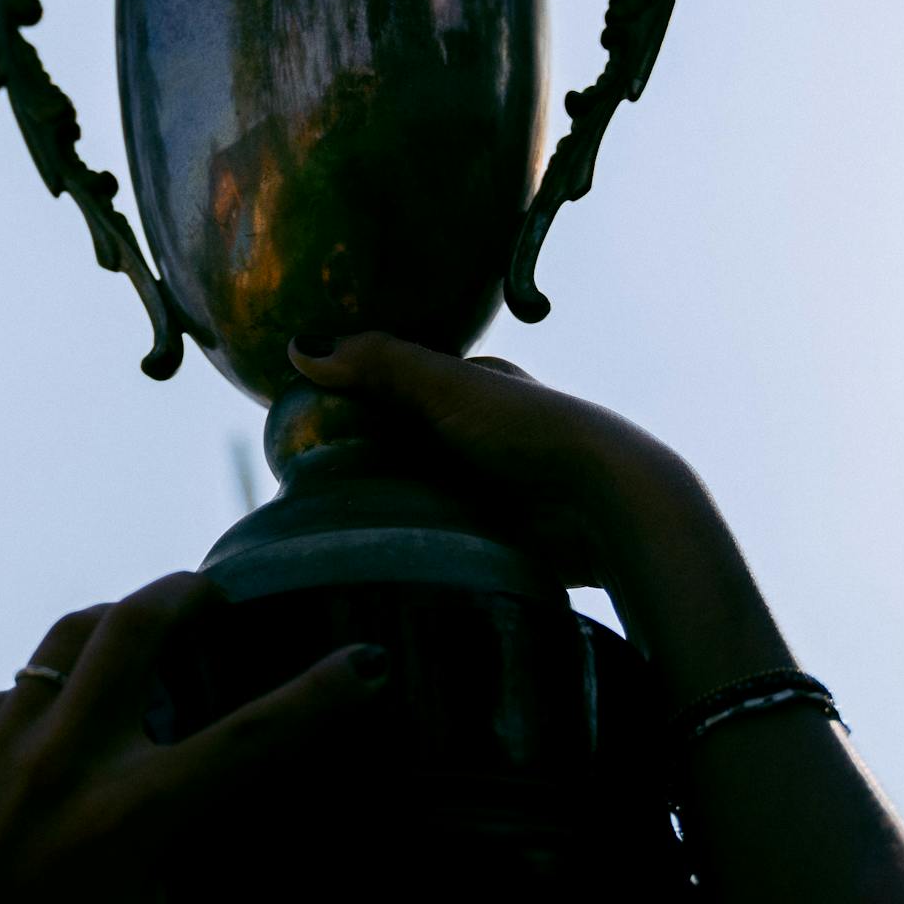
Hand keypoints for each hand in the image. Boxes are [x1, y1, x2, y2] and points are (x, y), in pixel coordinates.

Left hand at [0, 572, 385, 903]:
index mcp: (129, 818)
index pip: (250, 735)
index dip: (321, 693)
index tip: (368, 659)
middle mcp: (63, 762)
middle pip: (139, 625)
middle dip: (189, 593)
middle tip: (216, 594)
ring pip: (73, 633)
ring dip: (120, 619)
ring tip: (148, 626)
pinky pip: (16, 689)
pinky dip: (52, 697)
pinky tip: (64, 729)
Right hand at [287, 331, 788, 708]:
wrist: (605, 506)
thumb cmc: (529, 432)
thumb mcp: (447, 386)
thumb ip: (380, 364)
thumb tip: (299, 348)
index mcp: (478, 390)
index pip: (405, 387)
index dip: (357, 398)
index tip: (303, 421)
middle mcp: (485, 438)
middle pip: (409, 445)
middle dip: (366, 458)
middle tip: (302, 480)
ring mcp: (494, 490)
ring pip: (424, 494)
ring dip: (388, 506)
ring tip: (326, 524)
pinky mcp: (501, 538)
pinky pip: (443, 540)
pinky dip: (415, 542)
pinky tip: (378, 554)